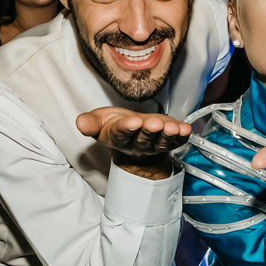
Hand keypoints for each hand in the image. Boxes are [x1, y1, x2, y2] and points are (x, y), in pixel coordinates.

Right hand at [77, 107, 191, 177]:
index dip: (127, 129)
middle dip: (149, 130)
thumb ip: (90, 122)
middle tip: (153, 123)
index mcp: (119, 138)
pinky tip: (185, 129)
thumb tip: (80, 122)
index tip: (133, 122)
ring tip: (171, 128)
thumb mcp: (99, 121)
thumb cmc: (115, 125)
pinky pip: (177, 141)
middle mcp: (138, 144)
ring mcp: (155, 144)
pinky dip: (182, 135)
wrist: (134, 133)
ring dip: (168, 135)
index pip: (122, 134)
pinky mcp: (169, 141)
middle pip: (144, 138)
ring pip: (162, 141)